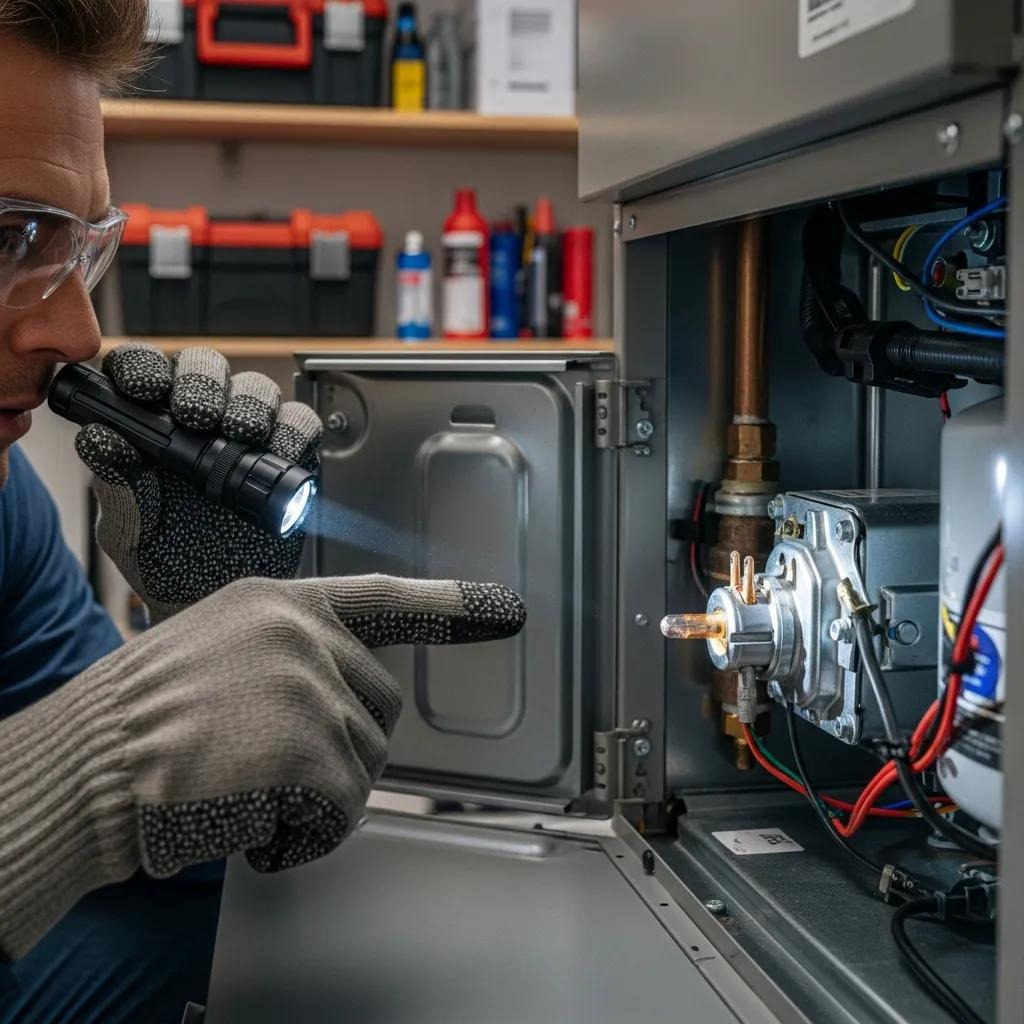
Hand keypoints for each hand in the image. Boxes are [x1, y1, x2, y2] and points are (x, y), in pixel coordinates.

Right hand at [0, 572, 525, 958]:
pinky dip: (304, 837)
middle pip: (379, 708)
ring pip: (365, 765)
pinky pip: (343, 811)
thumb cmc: (138, 726)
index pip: (381, 599)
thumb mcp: (214, 653)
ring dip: (315, 799)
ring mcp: (306, 687)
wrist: (79, 773)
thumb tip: (351, 692)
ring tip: (242, 793)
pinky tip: (248, 825)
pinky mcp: (307, 749)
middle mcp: (300, 634)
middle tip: (264, 769)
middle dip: (340, 751)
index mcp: (276, 605)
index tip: (504, 608)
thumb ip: (286, 656)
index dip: (447, 607)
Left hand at [74, 343, 321, 620]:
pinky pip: (301, 423)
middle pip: (206, 368)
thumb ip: (117, 484)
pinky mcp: (291, 455)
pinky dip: (294, 431)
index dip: (144, 369)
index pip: (143, 372)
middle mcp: (200, 421)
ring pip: (256, 388)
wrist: (212, 601)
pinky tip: (280, 454)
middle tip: (198, 414)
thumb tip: (98, 439)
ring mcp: (248, 435)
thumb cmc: (164, 562)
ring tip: (242, 434)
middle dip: (204, 382)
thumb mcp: (128, 528)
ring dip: (250, 404)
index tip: (144, 390)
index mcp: (150, 427)